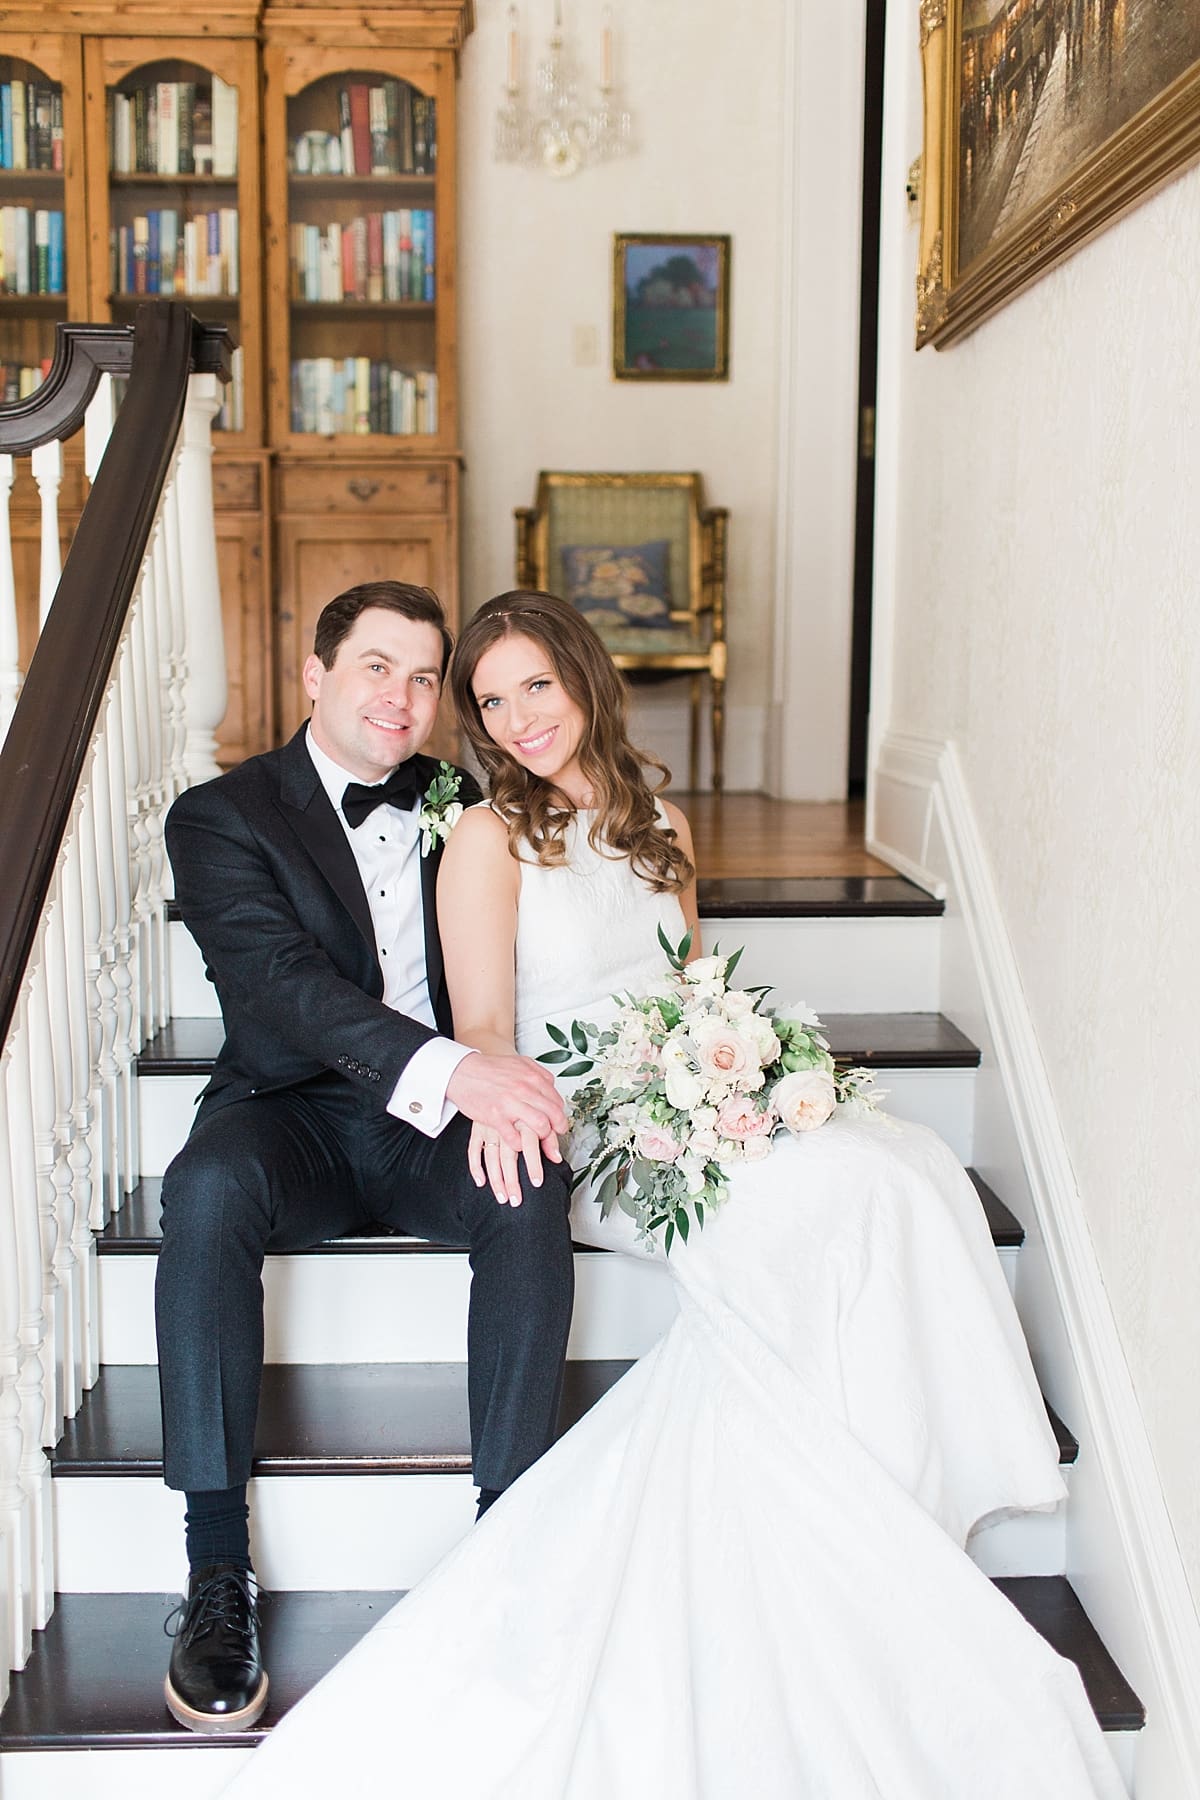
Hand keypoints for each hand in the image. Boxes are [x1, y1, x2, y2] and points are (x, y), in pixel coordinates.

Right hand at [447, 1052, 566, 1201]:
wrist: (464, 1072)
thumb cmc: (491, 1069)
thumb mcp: (520, 1064)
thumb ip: (538, 1074)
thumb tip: (553, 1088)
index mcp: (533, 1078)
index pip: (556, 1102)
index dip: (560, 1118)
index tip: (559, 1127)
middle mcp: (524, 1090)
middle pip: (552, 1116)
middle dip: (556, 1132)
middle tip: (553, 1142)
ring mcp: (510, 1104)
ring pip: (539, 1127)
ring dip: (542, 1138)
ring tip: (538, 1146)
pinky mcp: (495, 1117)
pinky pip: (514, 1138)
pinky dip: (519, 1145)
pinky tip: (518, 1146)